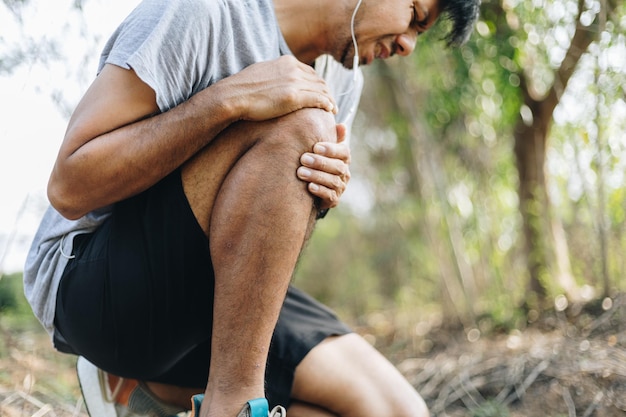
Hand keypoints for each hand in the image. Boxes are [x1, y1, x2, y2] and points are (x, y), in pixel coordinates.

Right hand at [219, 55, 336, 120]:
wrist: (232, 96)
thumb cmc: (241, 90)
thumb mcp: (260, 74)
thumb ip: (273, 75)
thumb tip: (274, 82)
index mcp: (286, 61)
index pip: (310, 72)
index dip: (318, 84)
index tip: (321, 93)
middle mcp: (293, 69)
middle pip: (319, 80)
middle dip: (327, 92)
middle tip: (331, 103)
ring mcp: (294, 81)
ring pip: (322, 90)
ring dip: (330, 100)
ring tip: (333, 110)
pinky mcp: (294, 96)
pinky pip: (319, 99)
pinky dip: (327, 105)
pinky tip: (330, 111)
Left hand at [297, 124, 350, 209]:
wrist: (311, 188)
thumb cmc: (315, 163)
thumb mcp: (320, 149)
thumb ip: (329, 137)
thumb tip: (342, 126)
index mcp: (343, 158)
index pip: (344, 152)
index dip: (331, 149)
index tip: (316, 147)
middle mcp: (344, 173)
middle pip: (338, 167)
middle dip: (320, 162)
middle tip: (303, 159)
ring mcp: (340, 187)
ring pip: (333, 181)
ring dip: (316, 176)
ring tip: (300, 172)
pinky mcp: (334, 199)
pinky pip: (330, 196)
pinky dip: (320, 190)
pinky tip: (309, 186)